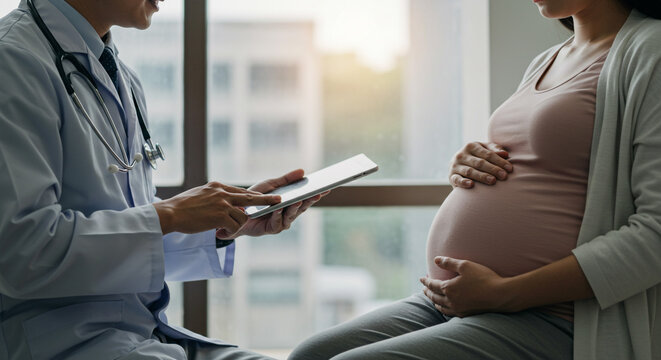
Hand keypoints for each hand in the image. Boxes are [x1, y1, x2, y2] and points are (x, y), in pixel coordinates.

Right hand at [153, 181, 280, 234]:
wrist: (171, 213)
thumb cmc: (182, 206)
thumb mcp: (200, 194)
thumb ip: (215, 196)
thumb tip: (224, 202)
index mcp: (218, 186)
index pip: (240, 191)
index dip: (253, 196)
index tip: (264, 197)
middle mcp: (222, 193)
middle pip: (251, 196)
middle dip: (266, 200)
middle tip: (279, 200)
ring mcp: (222, 203)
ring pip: (243, 215)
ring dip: (237, 225)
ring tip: (224, 229)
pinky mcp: (220, 215)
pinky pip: (235, 225)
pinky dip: (231, 232)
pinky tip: (221, 233)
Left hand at [216, 169, 328, 238]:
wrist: (237, 210)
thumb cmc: (255, 198)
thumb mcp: (272, 184)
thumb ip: (287, 179)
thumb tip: (303, 171)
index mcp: (290, 203)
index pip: (306, 198)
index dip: (316, 194)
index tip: (326, 188)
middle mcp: (288, 214)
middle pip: (302, 208)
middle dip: (310, 201)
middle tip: (317, 193)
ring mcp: (281, 223)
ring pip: (292, 216)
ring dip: (296, 208)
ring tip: (299, 200)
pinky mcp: (271, 229)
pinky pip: (278, 223)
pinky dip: (279, 215)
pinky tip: (279, 208)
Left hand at [419, 256, 509, 316]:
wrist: (500, 295)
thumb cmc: (483, 277)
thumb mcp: (465, 265)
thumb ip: (449, 263)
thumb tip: (435, 260)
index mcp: (449, 288)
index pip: (432, 285)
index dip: (426, 281)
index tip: (421, 278)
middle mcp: (451, 301)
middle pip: (434, 297)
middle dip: (427, 292)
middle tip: (424, 288)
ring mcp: (458, 309)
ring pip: (441, 307)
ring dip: (434, 301)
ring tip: (432, 298)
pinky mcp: (466, 314)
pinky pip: (450, 313)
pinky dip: (444, 309)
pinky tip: (446, 308)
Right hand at [450, 142, 512, 187]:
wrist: (458, 164)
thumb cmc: (477, 157)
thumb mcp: (485, 150)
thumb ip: (495, 150)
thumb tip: (505, 154)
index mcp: (471, 146)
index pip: (488, 154)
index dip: (499, 161)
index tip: (510, 169)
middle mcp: (461, 154)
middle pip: (480, 163)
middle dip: (493, 169)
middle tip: (504, 176)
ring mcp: (455, 165)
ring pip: (470, 171)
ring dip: (482, 176)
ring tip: (493, 181)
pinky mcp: (451, 176)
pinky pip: (457, 179)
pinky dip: (463, 182)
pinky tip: (471, 185)